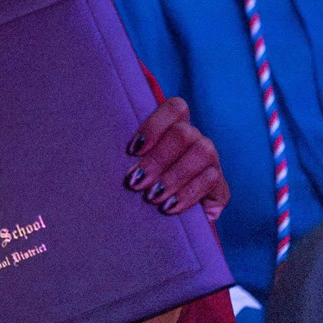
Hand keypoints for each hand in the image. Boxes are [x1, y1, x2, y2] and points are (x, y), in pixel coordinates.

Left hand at [124, 97, 228, 220]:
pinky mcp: (220, 186)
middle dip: (157, 159)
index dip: (154, 125)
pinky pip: (211, 180)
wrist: (165, 214)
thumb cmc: (140, 181)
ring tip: (151, 197)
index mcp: (175, 126)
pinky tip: (168, 207)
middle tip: (135, 182)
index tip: (132, 150)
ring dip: (174, 175)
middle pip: (183, 133)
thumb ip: (129, 151)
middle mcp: (196, 139)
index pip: (175, 107)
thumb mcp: (133, 164)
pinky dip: (187, 194)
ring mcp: (212, 160)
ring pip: (203, 152)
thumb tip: (102, 145)